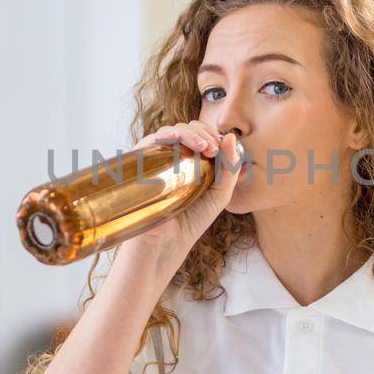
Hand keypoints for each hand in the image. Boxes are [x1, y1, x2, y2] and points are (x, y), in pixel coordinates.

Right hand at [118, 120, 247, 262]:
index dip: (213, 134)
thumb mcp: (219, 195)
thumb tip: (231, 137)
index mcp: (194, 161)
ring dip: (189, 133)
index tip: (222, 145)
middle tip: (212, 148)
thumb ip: (229, 169)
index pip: (203, 135)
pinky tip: (175, 139)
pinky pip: (150, 141)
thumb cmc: (192, 222)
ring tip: (202, 146)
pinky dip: (164, 135)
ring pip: (172, 131)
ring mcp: (158, 159)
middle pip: (188, 129)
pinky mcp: (141, 164)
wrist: (166, 244)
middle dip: (203, 132)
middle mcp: (175, 157)